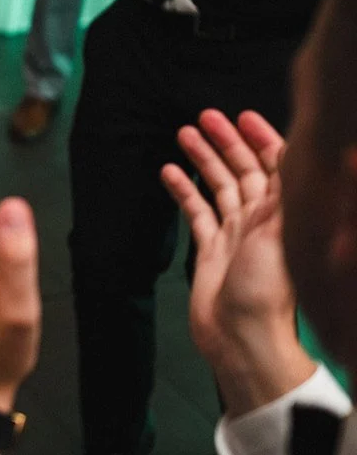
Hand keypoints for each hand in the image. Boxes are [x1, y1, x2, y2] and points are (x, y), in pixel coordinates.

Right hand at [162, 110, 315, 414]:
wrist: (241, 338)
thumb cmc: (265, 291)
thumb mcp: (277, 238)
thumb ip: (279, 197)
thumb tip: (286, 156)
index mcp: (282, 216)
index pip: (276, 167)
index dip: (262, 140)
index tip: (242, 117)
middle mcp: (260, 221)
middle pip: (244, 171)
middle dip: (228, 142)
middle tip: (205, 116)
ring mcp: (234, 235)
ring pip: (218, 187)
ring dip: (204, 159)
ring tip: (183, 133)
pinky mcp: (210, 250)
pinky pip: (196, 212)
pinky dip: (183, 191)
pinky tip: (168, 172)